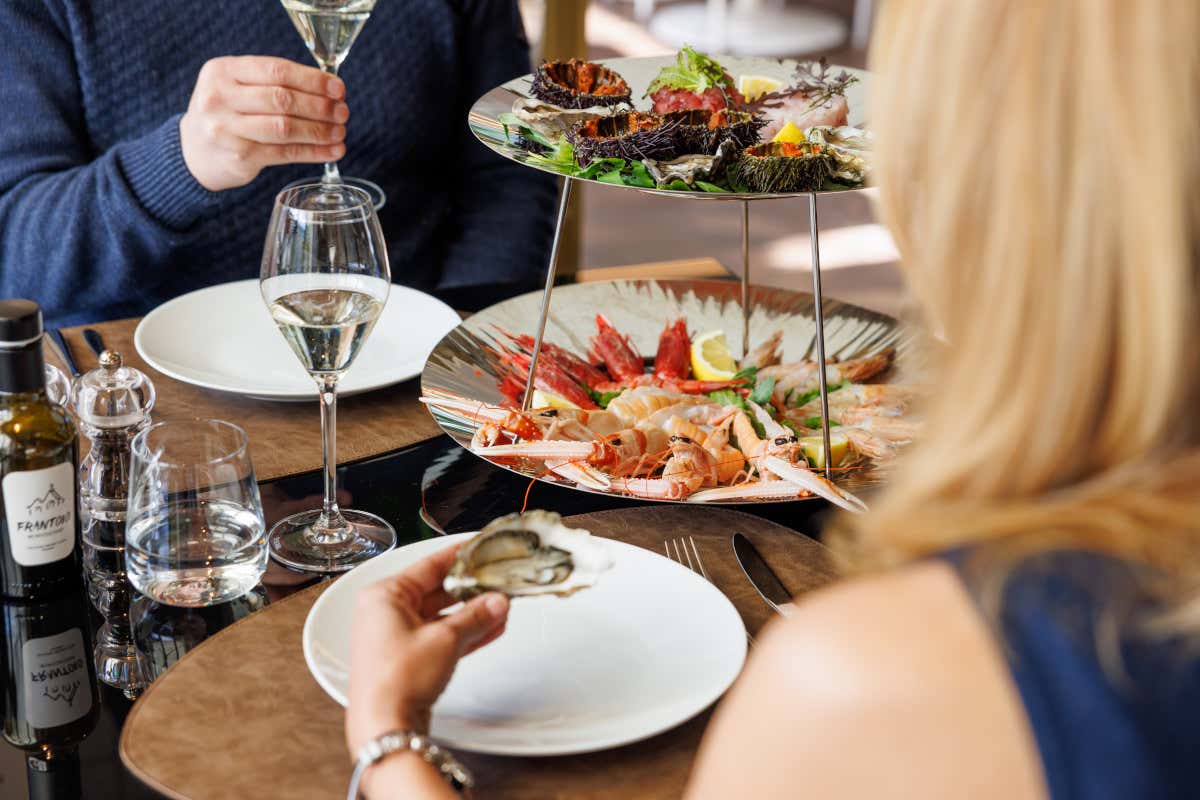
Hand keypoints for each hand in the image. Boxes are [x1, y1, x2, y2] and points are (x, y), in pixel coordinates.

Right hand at [179, 56, 349, 190]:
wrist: (193, 152)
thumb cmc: (227, 114)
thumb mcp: (236, 87)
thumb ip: (272, 82)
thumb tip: (329, 89)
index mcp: (223, 71)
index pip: (276, 70)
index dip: (312, 80)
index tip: (338, 88)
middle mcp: (220, 97)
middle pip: (282, 99)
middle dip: (320, 106)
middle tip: (343, 112)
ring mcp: (226, 129)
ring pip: (285, 128)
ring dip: (320, 131)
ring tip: (340, 132)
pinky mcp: (238, 157)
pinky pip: (285, 153)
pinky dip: (313, 152)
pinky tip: (332, 151)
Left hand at [345, 544, 508, 754]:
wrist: (385, 726)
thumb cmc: (396, 679)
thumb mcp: (445, 639)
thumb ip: (476, 616)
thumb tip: (497, 601)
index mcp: (385, 595)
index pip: (429, 565)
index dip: (458, 556)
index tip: (479, 547)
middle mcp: (386, 613)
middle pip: (436, 591)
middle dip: (469, 590)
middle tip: (497, 580)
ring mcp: (395, 637)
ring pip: (440, 616)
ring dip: (471, 614)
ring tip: (501, 606)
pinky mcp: (406, 660)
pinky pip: (440, 638)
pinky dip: (463, 633)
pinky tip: (490, 629)